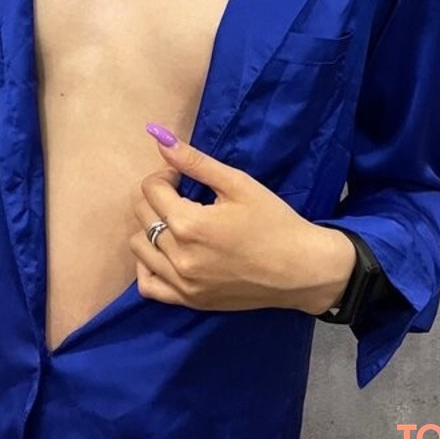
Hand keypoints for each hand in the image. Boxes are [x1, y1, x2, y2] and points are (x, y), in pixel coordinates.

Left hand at [132, 125, 356, 316]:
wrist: (300, 269)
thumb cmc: (273, 221)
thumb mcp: (237, 183)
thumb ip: (195, 162)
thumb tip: (159, 138)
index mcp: (190, 224)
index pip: (151, 189)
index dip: (166, 174)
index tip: (184, 177)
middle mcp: (179, 257)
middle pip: (142, 214)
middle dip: (157, 196)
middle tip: (183, 194)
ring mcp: (182, 284)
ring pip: (138, 246)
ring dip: (150, 227)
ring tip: (177, 221)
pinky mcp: (189, 301)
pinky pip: (148, 285)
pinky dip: (149, 265)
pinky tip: (167, 252)